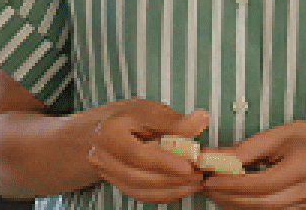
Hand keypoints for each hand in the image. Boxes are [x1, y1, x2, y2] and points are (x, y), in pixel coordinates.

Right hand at [76, 100, 213, 204]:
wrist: (103, 130)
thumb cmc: (128, 118)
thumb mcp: (150, 111)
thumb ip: (175, 121)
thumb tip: (202, 119)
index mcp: (109, 134)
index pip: (136, 153)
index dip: (163, 162)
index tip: (189, 166)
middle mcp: (102, 157)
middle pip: (137, 176)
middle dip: (171, 179)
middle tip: (198, 174)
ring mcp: (107, 173)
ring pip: (140, 190)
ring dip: (171, 189)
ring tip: (195, 182)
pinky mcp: (117, 184)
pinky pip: (141, 195)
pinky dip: (164, 194)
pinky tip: (182, 187)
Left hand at [199, 123, 305, 208]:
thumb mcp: (282, 133)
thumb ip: (250, 147)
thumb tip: (216, 155)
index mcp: (304, 165)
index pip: (264, 182)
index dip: (234, 183)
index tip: (209, 178)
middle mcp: (305, 189)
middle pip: (260, 203)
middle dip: (227, 196)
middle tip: (203, 185)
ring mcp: (302, 204)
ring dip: (232, 203)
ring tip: (211, 189)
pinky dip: (243, 206)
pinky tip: (228, 196)